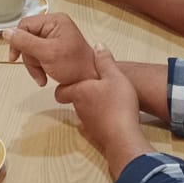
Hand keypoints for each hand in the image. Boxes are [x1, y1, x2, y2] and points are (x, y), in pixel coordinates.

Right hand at [4, 14, 97, 87]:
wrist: (90, 81)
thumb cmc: (74, 65)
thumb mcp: (47, 53)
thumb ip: (25, 42)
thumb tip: (6, 32)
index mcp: (55, 21)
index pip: (25, 25)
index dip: (17, 40)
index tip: (14, 57)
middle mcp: (54, 26)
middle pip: (27, 39)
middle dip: (30, 58)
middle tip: (37, 70)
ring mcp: (54, 38)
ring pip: (31, 50)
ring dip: (34, 66)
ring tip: (42, 77)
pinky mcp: (54, 49)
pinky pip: (38, 56)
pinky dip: (39, 68)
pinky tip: (44, 77)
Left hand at [55, 46, 153, 172]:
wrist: (123, 137)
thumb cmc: (118, 104)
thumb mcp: (115, 76)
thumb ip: (104, 61)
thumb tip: (96, 46)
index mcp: (79, 92)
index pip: (61, 90)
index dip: (63, 85)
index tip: (70, 79)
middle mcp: (79, 109)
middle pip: (74, 100)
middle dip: (82, 94)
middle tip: (94, 87)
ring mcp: (87, 124)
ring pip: (84, 112)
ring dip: (92, 106)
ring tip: (107, 101)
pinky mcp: (96, 136)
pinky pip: (94, 127)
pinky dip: (99, 121)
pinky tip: (110, 118)